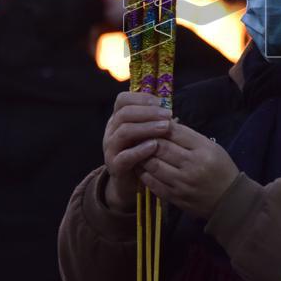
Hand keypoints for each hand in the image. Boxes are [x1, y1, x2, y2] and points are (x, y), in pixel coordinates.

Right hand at [102, 92, 171, 211]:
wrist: (129, 183)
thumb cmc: (142, 153)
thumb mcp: (146, 134)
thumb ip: (154, 121)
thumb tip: (169, 109)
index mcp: (118, 119)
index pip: (122, 100)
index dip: (141, 98)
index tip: (160, 102)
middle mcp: (111, 131)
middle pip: (124, 114)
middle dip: (148, 112)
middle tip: (167, 114)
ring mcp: (110, 148)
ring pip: (123, 132)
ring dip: (146, 127)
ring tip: (165, 128)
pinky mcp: (114, 166)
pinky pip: (125, 156)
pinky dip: (140, 150)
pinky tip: (154, 146)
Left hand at [138, 122, 239, 219]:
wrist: (229, 200)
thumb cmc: (220, 169)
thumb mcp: (211, 147)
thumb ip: (188, 137)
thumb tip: (164, 125)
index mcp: (203, 150)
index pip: (175, 132)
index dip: (159, 126)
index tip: (151, 123)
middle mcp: (192, 166)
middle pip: (161, 148)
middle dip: (147, 139)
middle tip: (138, 135)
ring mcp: (182, 183)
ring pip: (152, 165)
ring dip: (141, 156)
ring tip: (136, 149)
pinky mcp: (174, 197)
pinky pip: (152, 183)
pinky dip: (143, 173)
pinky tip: (140, 166)